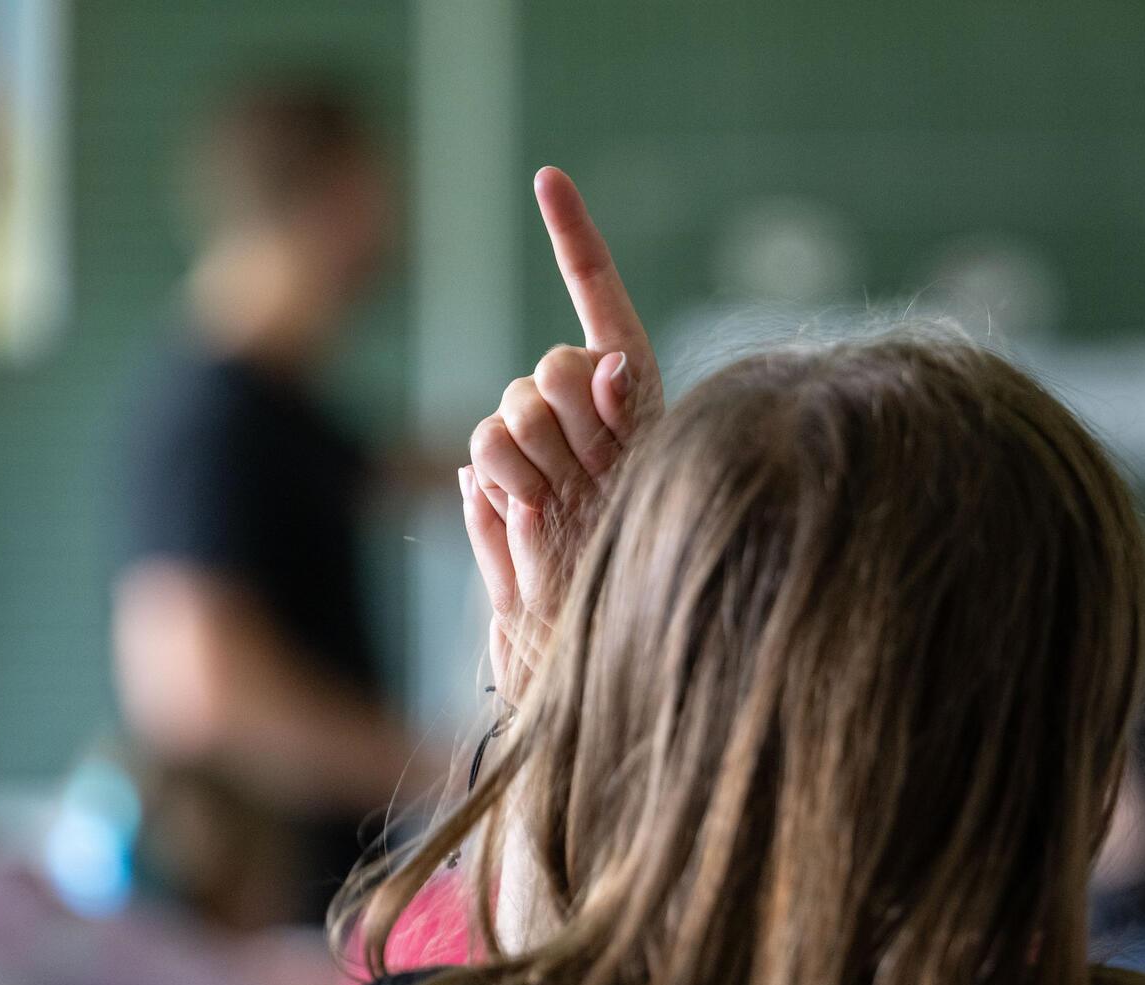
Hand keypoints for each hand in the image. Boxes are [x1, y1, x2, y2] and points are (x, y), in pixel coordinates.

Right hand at [463, 167, 662, 695]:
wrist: (604, 646)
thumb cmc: (659, 569)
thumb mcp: (660, 484)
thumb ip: (631, 417)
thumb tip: (607, 363)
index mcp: (633, 390)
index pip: (598, 293)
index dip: (573, 234)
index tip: (548, 177)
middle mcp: (578, 409)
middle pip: (548, 366)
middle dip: (573, 418)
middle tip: (597, 478)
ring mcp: (533, 445)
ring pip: (508, 412)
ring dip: (538, 460)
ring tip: (571, 512)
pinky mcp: (496, 486)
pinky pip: (484, 457)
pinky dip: (509, 487)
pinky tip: (535, 519)